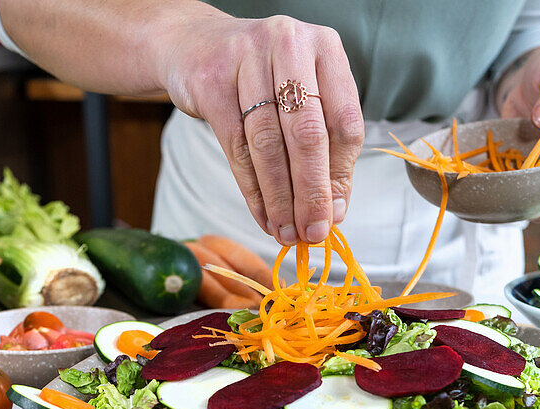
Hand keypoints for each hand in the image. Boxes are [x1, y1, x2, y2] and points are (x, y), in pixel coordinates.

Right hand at [157, 14, 363, 244]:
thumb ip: (324, 148)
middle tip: (311, 232)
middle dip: (311, 193)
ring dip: (279, 198)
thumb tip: (333, 211)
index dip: (340, 176)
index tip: (334, 214)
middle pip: (308, 134)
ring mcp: (247, 59)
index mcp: (325, 48)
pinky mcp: (212, 82)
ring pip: (268, 144)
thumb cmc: (260, 78)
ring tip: (284, 230)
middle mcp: (289, 45)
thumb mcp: (300, 98)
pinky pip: (236, 148)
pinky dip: (252, 190)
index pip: (344, 122)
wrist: (195, 45)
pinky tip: (262, 214)